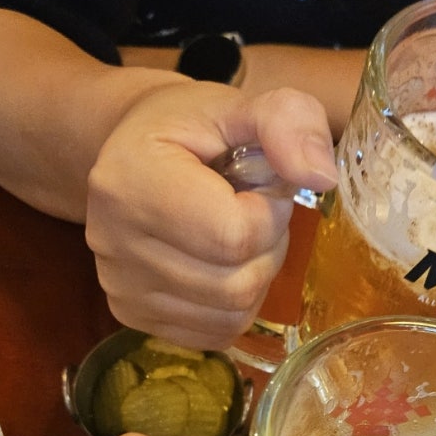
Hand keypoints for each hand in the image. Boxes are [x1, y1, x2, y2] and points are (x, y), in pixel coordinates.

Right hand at [86, 82, 337, 349]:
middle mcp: (112, 241)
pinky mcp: (131, 316)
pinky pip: (213, 333)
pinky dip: (235, 306)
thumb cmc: (193, 128)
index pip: (235, 236)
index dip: (269, 215)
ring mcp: (119, 286)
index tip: (258, 188)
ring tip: (235, 237)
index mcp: (132, 181)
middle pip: (235, 284)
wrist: (134, 151)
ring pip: (229, 315)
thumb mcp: (245, 103)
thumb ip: (289, 123)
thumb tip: (322, 178)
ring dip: (254, 279)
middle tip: (252, 214)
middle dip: (266, 250)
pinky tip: (220, 266)